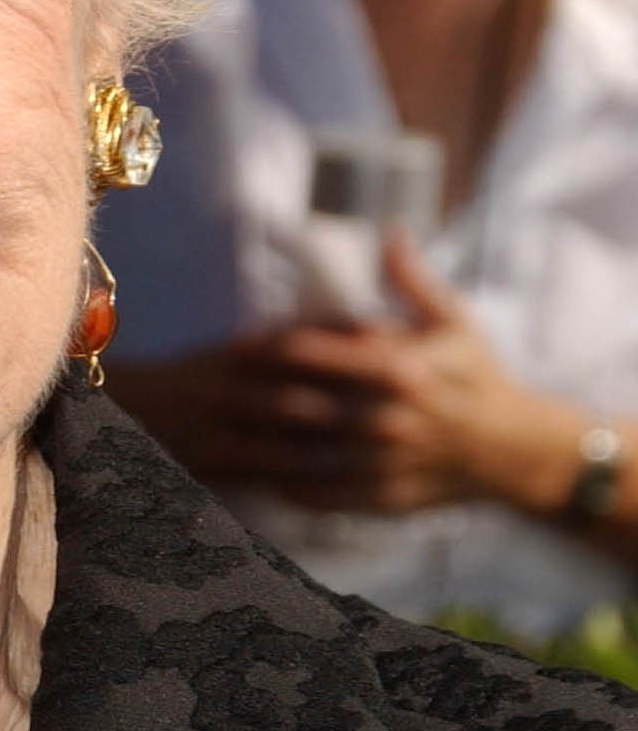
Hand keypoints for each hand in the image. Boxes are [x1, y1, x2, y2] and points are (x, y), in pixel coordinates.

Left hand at [109, 238, 587, 514]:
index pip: (316, 354)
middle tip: (208, 391)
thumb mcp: (455, 322)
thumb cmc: (480, 377)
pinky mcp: (390, 499)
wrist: (520, 452)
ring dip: (262, 447)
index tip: (236, 346)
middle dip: (253, 399)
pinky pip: (330, 496)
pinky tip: (262, 477)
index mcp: (401, 369)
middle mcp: (390, 419)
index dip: (269, 348)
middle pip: (302, 405)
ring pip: (309, 455)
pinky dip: (294, 488)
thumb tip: (390, 231)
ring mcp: (389, 464)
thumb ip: (413, 280)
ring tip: (221, 436)